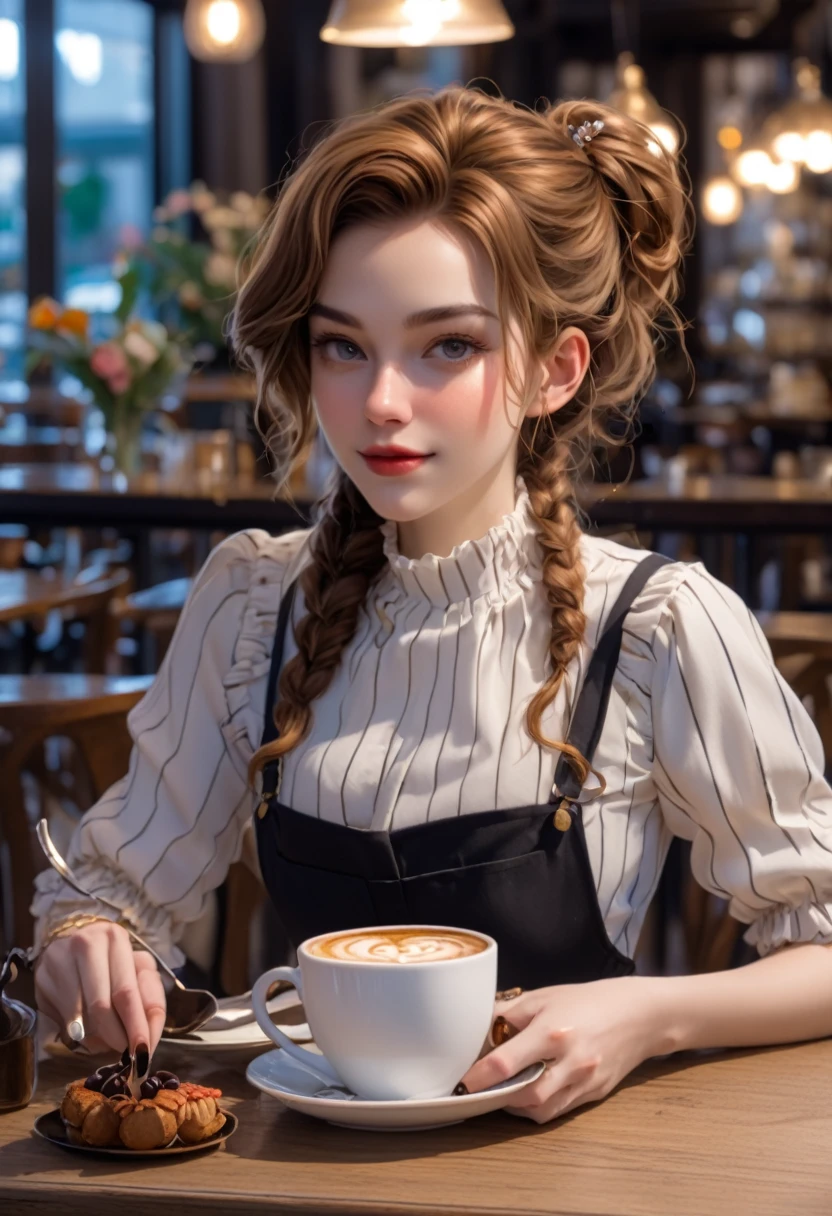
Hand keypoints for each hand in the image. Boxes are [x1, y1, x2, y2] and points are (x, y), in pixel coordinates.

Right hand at [34, 920, 166, 1056]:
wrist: (68, 942)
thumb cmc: (110, 959)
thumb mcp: (137, 969)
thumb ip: (149, 996)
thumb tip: (148, 1035)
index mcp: (115, 939)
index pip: (127, 992)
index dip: (137, 1026)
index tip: (144, 1052)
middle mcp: (85, 945)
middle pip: (101, 1007)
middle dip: (118, 1037)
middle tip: (128, 1056)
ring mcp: (59, 962)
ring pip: (81, 1018)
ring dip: (99, 1038)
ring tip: (110, 1039)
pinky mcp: (41, 980)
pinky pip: (64, 1021)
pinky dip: (81, 1034)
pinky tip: (89, 1030)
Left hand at [459, 976, 663, 1123]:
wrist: (639, 1015)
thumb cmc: (588, 1000)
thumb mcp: (545, 996)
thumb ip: (510, 1013)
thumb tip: (478, 1028)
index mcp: (553, 1031)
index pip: (507, 1061)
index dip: (479, 1076)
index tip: (461, 1083)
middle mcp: (570, 1061)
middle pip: (525, 1094)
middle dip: (497, 1096)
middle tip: (477, 1091)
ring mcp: (584, 1081)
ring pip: (541, 1109)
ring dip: (516, 1106)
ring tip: (500, 1092)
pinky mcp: (594, 1094)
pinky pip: (559, 1110)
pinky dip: (537, 1107)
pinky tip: (526, 1093)